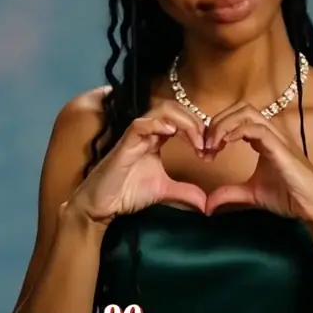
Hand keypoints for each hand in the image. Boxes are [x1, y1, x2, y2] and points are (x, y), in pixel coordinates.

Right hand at [66, 101, 205, 227]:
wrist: (101, 205)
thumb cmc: (127, 192)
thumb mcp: (164, 191)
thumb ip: (186, 192)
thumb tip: (207, 204)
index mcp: (157, 137)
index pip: (182, 119)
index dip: (199, 128)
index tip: (211, 149)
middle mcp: (147, 131)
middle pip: (174, 108)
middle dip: (195, 121)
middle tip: (207, 143)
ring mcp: (135, 135)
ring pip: (160, 110)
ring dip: (183, 121)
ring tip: (196, 140)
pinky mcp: (124, 143)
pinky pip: (140, 124)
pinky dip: (157, 124)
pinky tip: (171, 133)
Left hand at [204, 102, 312, 227]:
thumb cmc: (290, 197)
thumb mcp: (252, 194)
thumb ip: (231, 194)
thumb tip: (208, 205)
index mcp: (264, 138)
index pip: (238, 117)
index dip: (218, 128)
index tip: (206, 149)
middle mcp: (271, 132)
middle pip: (240, 108)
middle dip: (218, 121)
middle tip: (205, 145)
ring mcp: (277, 137)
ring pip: (247, 112)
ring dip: (224, 124)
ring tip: (212, 145)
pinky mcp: (280, 147)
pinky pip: (257, 128)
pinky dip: (237, 131)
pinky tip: (226, 144)